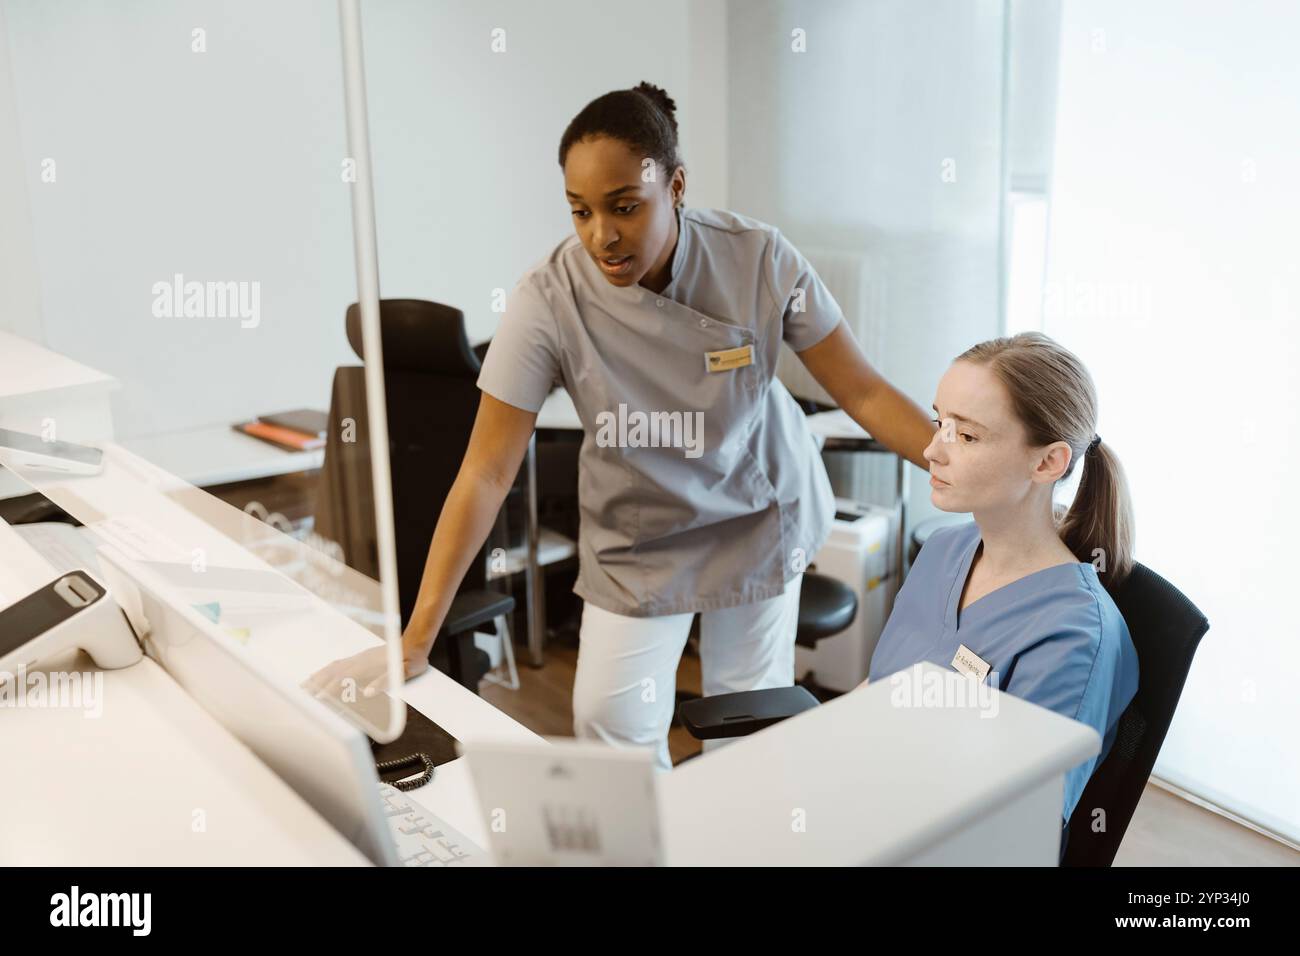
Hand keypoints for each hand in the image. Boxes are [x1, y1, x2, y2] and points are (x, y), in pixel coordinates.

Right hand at [301, 641, 430, 702]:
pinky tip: (325, 674)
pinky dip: (328, 670)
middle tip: (302, 694)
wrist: (416, 642)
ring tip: (306, 685)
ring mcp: (360, 658)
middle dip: (316, 684)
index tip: (318, 700)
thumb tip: (368, 692)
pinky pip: (340, 663)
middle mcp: (360, 660)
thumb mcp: (404, 673)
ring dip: (319, 676)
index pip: (343, 680)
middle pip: (333, 672)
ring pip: (334, 667)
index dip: (330, 691)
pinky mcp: (362, 657)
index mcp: (368, 666)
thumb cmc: (411, 659)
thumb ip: (385, 681)